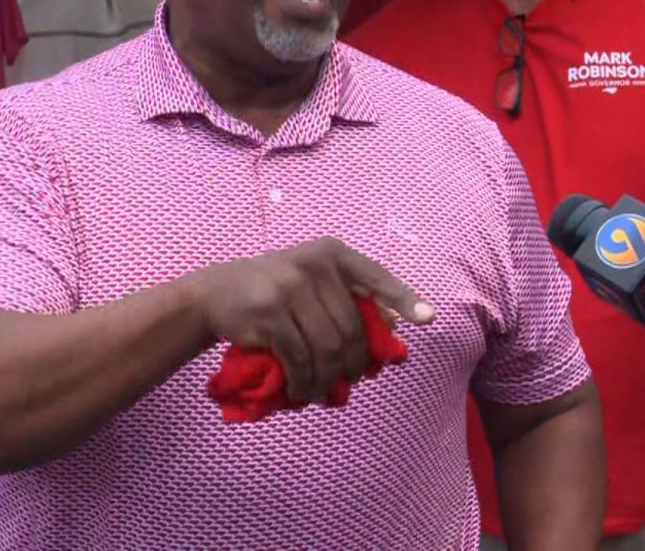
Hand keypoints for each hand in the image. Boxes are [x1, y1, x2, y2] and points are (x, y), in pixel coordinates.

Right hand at [186, 237, 434, 401]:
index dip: (403, 298)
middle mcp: (314, 266)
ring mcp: (290, 288)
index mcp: (331, 254)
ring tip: (321, 391)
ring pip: (327, 348)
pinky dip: (304, 383)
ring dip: (327, 379)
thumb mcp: (310, 281)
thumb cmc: (274, 290)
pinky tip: (300, 391)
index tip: (428, 318)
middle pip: (351, 329)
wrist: (216, 292)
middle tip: (349, 380)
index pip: (375, 277)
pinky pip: (299, 359)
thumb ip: (346, 297)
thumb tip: (393, 328)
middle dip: (353, 364)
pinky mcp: (270, 314)